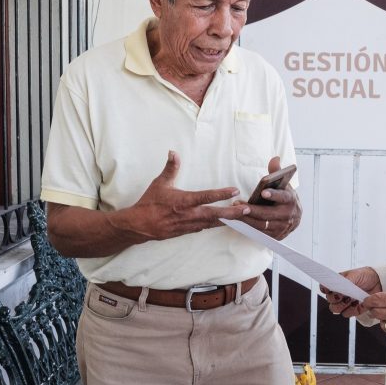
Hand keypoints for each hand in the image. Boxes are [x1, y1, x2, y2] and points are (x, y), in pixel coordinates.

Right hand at [114, 151, 250, 241]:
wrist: (138, 225)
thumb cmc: (149, 203)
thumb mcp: (159, 183)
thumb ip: (170, 168)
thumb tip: (173, 152)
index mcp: (183, 201)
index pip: (205, 197)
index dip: (221, 194)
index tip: (234, 190)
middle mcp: (188, 215)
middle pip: (214, 214)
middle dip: (232, 213)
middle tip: (247, 210)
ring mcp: (188, 225)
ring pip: (212, 223)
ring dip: (227, 220)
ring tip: (242, 217)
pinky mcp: (186, 231)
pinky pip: (204, 228)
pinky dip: (215, 224)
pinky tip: (224, 222)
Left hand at [231, 156, 301, 239]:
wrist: (295, 216)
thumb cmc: (285, 197)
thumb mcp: (284, 184)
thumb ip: (277, 172)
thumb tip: (275, 158)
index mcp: (291, 199)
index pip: (283, 197)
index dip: (273, 195)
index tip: (263, 192)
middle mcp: (289, 214)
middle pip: (268, 214)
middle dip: (252, 210)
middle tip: (238, 205)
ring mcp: (283, 227)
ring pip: (262, 224)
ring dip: (247, 219)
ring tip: (235, 212)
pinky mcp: (277, 236)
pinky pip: (261, 232)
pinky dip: (250, 227)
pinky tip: (240, 221)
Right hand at [324, 267, 381, 317]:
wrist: (379, 282)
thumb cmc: (365, 276)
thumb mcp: (355, 274)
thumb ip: (345, 280)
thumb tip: (338, 286)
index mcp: (336, 283)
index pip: (324, 288)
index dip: (325, 289)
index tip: (329, 289)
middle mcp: (339, 294)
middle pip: (329, 301)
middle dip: (335, 298)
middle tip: (343, 294)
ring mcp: (345, 303)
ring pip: (335, 309)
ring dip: (342, 305)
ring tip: (351, 299)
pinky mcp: (353, 310)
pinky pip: (346, 314)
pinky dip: (352, 309)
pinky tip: (358, 303)